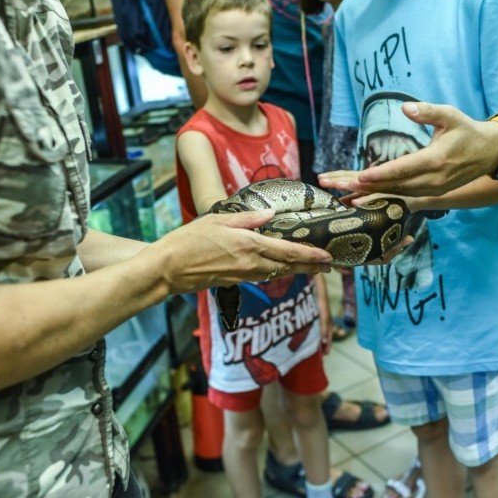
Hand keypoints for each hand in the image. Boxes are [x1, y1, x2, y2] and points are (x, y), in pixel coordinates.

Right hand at [155, 210, 331, 294]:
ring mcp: (242, 275)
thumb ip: (248, 219)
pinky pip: (261, 276)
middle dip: (310, 267)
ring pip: (276, 273)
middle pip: (288, 267)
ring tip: (311, 267)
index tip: (328, 257)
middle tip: (329, 266)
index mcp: (249, 245)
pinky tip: (280, 268)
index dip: (310, 256)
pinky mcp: (234, 282)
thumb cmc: (189, 241)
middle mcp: (250, 264)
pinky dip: (276, 272)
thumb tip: (270, 215)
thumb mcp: (219, 220)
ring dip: (295, 270)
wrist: (168, 268)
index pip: (288, 252)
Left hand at [351, 102, 497, 197]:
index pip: (402, 169)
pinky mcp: (434, 194)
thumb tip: (405, 107)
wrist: (490, 152)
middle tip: (340, 187)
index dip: (379, 174)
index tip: (359, 177)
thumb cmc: (467, 130)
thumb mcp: (450, 115)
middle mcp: (434, 179)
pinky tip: (367, 198)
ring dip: (372, 194)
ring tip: (347, 194)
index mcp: (436, 160)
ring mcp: (434, 189)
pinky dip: (385, 197)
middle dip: (366, 187)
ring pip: (398, 194)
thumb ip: (427, 111)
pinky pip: (405, 196)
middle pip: (395, 185)